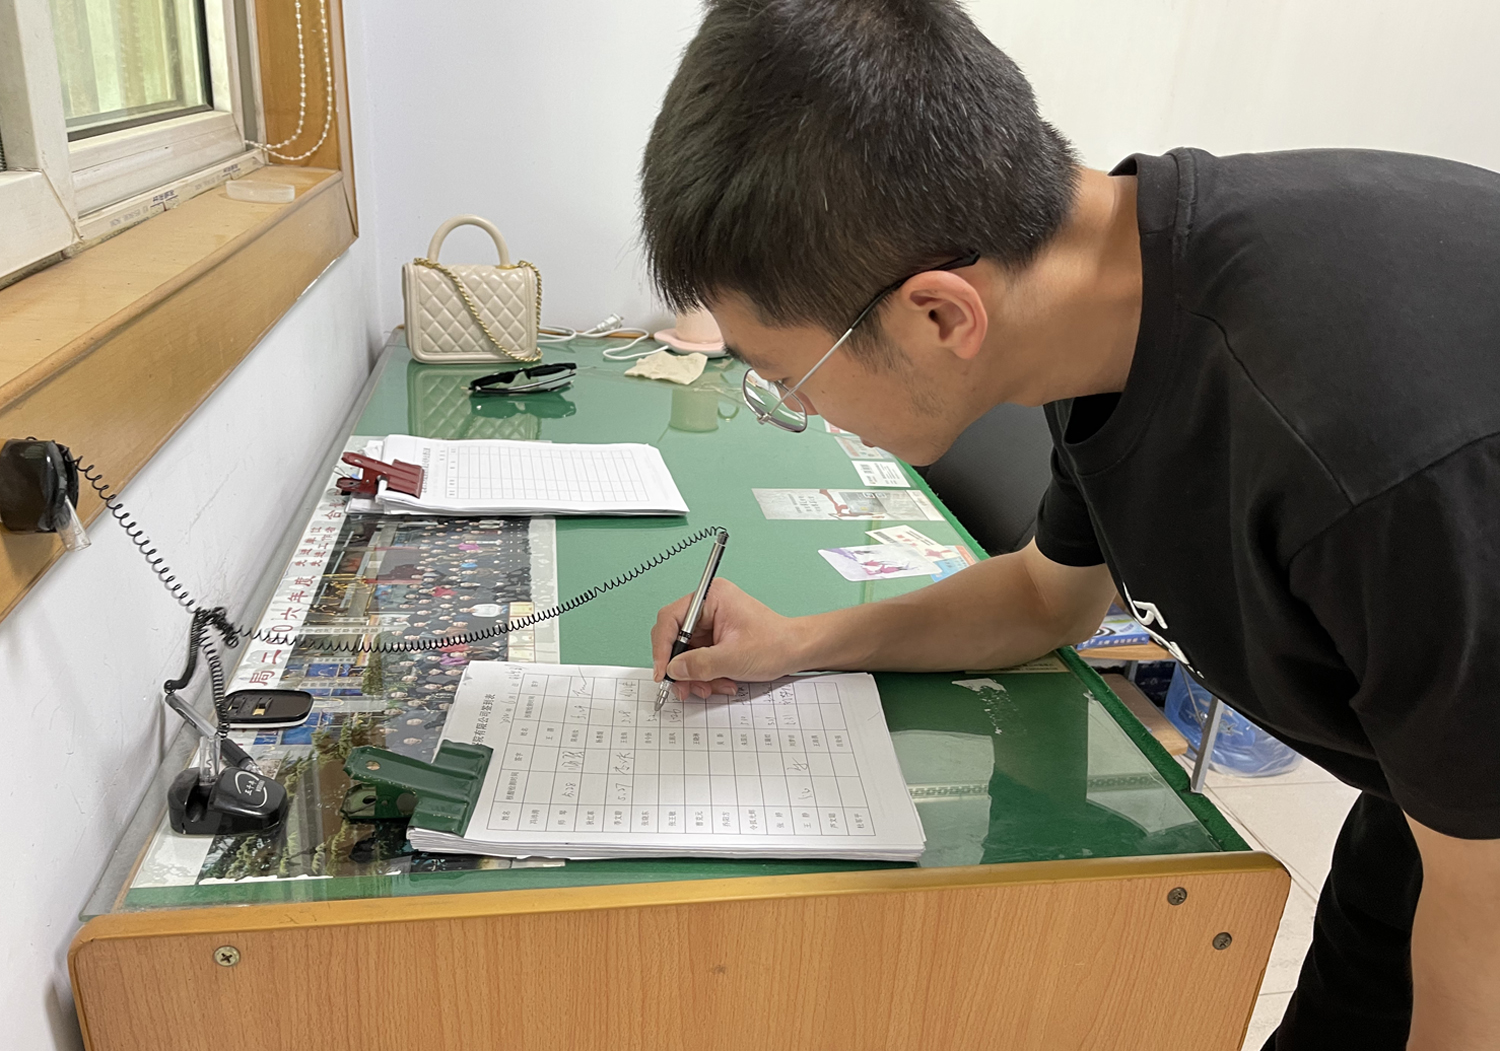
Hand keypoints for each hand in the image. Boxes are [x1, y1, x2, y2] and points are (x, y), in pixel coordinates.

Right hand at [650, 579, 805, 697]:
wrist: (797, 651)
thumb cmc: (775, 644)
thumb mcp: (733, 658)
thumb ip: (699, 664)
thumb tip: (673, 669)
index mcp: (712, 598)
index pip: (671, 618)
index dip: (662, 646)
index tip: (663, 671)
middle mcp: (709, 607)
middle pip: (676, 638)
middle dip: (681, 667)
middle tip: (684, 688)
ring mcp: (712, 624)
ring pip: (686, 653)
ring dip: (695, 675)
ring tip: (711, 688)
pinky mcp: (716, 639)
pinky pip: (699, 659)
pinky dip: (705, 675)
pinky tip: (721, 682)